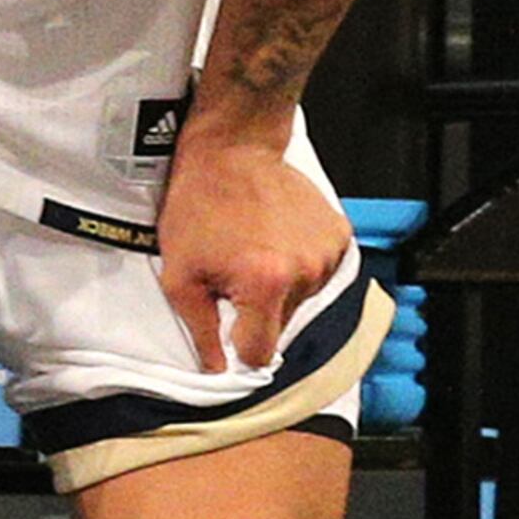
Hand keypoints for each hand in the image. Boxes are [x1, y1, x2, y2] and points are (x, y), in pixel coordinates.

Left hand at [158, 141, 353, 374]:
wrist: (233, 151)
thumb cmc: (199, 206)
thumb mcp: (180, 274)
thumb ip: (200, 327)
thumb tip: (216, 367)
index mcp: (265, 286)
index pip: (260, 352)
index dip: (239, 349)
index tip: (229, 335)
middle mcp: (305, 272)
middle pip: (281, 325)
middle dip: (256, 310)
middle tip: (233, 274)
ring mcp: (327, 253)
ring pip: (300, 298)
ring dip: (279, 286)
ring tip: (254, 251)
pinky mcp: (339, 234)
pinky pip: (319, 271)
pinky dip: (299, 263)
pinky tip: (276, 239)